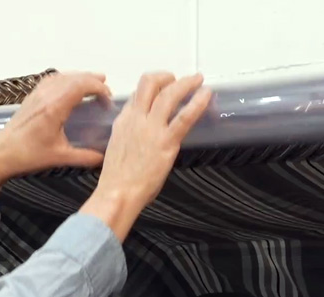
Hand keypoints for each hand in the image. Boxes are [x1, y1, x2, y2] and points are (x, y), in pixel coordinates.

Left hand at [0, 71, 111, 214]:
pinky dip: (65, 78)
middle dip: (92, 80)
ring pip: (62, 76)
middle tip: (105, 88)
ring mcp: (37, 94)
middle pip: (73, 78)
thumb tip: (104, 158)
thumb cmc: (28, 156)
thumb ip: (85, 157)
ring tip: (93, 82)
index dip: (98, 88)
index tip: (108, 98)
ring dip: (79, 77)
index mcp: (54, 108)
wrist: (1, 154)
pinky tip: (69, 85)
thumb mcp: (60, 157)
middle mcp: (46, 96)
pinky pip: (51, 80)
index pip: (81, 86)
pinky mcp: (31, 97)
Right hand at [80, 72, 210, 240]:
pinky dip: (198, 102)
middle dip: (166, 76)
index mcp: (124, 121)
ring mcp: (152, 128)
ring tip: (197, 80)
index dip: (151, 87)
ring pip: (169, 93)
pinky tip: (206, 95)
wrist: (118, 192)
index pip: (137, 94)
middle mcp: (137, 119)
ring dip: (186, 83)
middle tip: (179, 79)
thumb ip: (128, 134)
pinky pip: (185, 116)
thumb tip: (138, 133)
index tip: (162, 87)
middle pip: (150, 83)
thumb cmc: (117, 179)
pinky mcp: (166, 141)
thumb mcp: (116, 147)